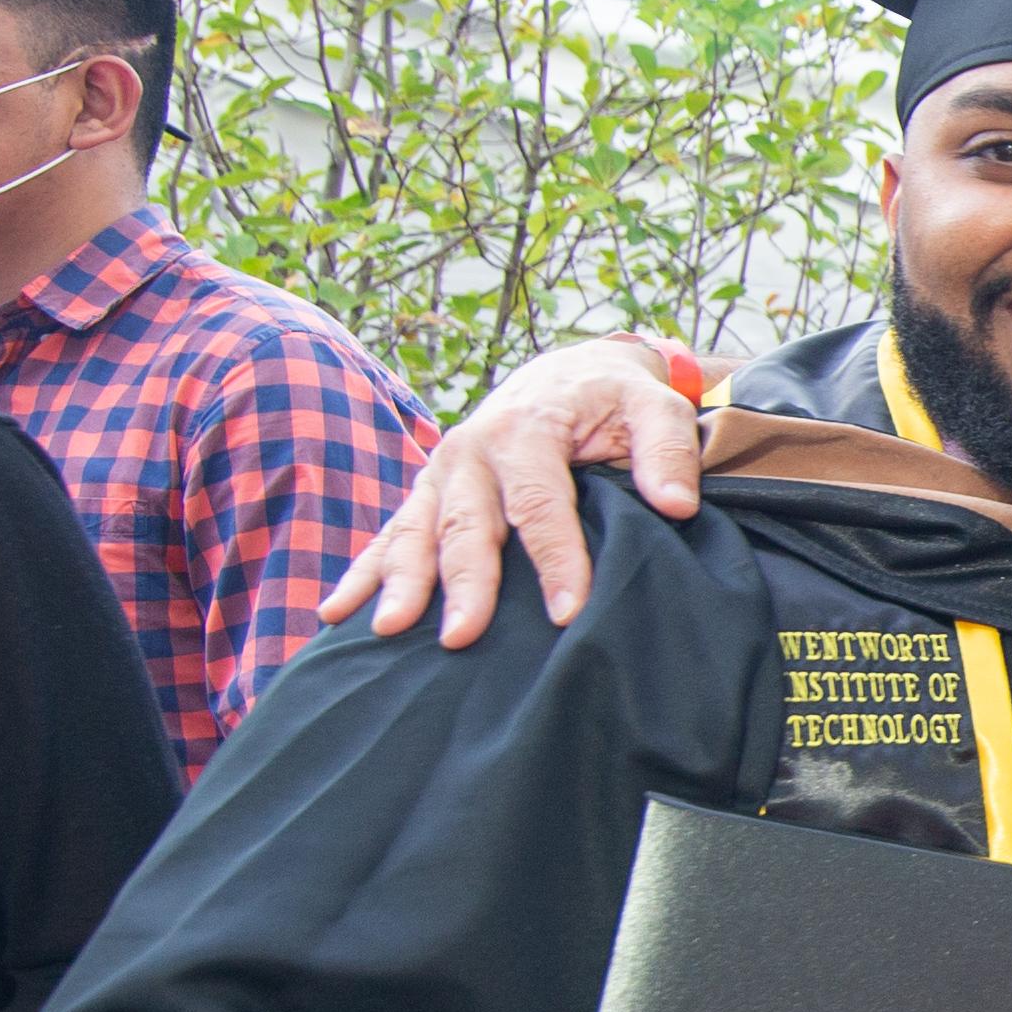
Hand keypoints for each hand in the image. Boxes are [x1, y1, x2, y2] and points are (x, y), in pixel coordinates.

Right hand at [325, 340, 702, 647]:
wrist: (569, 373)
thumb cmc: (615, 400)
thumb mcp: (653, 407)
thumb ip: (668, 449)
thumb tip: (676, 504)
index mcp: (525, 431)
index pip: (540, 506)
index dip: (556, 561)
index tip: (568, 613)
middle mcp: (470, 451)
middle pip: (467, 527)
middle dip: (464, 584)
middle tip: (462, 637)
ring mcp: (441, 474)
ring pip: (417, 533)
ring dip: (399, 582)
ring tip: (387, 629)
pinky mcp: (428, 493)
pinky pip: (389, 534)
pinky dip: (361, 572)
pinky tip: (335, 613)